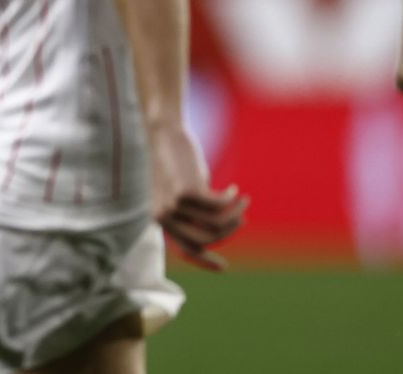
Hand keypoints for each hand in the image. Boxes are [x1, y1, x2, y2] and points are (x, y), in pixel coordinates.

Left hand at [148, 122, 246, 270]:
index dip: (204, 261)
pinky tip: (234, 189)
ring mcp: (173, 204)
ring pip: (216, 224)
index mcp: (160, 219)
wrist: (164, 134)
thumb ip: (194, 213)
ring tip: (243, 202)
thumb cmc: (176, 163)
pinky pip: (220, 206)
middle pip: (206, 240)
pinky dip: (232, 200)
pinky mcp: (185, 191)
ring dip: (236, 215)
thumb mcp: (183, 192)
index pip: (185, 249)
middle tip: (242, 219)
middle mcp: (163, 216)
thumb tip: (219, 232)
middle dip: (229, 232)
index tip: (224, 267)